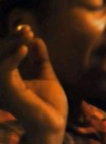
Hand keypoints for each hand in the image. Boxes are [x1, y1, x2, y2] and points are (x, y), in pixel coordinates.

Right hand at [0, 25, 67, 140]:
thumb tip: (36, 40)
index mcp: (7, 78)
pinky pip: (3, 71)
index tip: (27, 29)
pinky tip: (23, 48)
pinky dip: (12, 58)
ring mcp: (2, 87)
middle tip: (26, 29)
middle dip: (10, 39)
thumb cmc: (48, 105)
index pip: (4, 55)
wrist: (54, 124)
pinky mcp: (7, 91)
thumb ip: (39, 60)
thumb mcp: (45, 76)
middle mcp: (1, 82)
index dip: (12, 40)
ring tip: (27, 34)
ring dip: (11, 43)